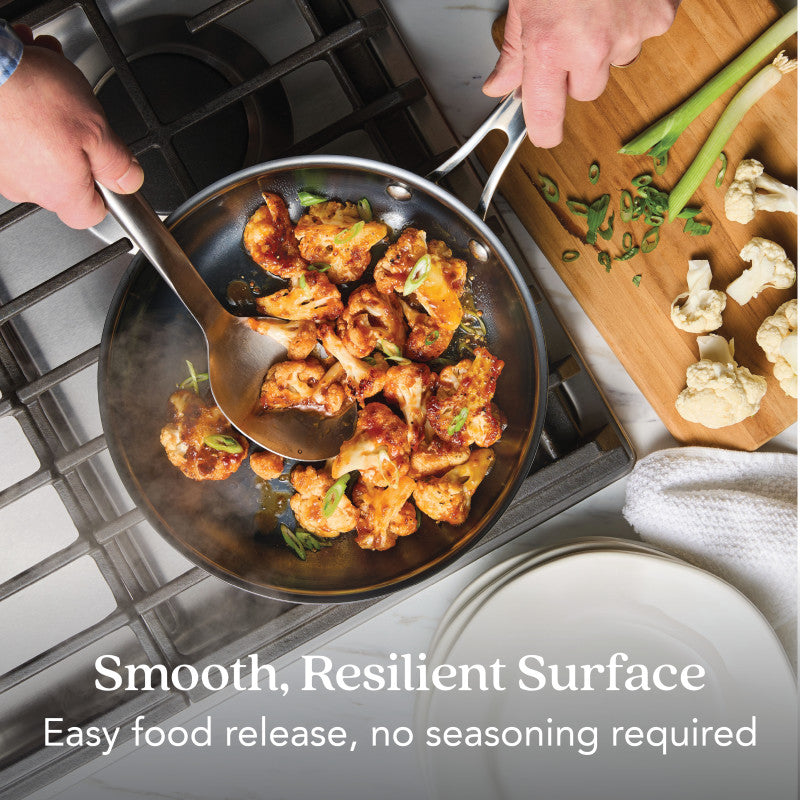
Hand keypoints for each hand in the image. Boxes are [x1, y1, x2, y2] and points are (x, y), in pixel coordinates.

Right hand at [0, 25, 142, 227]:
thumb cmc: (30, 94)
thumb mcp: (96, 129)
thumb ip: (116, 162)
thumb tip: (130, 181)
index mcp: (60, 191)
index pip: (91, 213)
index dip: (104, 192)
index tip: (108, 170)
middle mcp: (26, 187)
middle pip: (65, 178)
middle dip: (75, 145)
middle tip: (77, 116)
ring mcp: (1, 167)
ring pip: (38, 149)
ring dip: (48, 119)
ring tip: (49, 87)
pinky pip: (11, 131)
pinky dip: (21, 108)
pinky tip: (28, 81)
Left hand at [483, 0, 680, 147]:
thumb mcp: (524, 3)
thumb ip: (512, 52)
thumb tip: (499, 85)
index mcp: (548, 48)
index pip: (546, 120)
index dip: (545, 130)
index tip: (544, 131)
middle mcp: (591, 48)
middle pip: (585, 92)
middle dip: (577, 72)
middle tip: (571, 34)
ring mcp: (629, 34)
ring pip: (617, 63)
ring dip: (607, 45)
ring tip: (596, 6)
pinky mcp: (659, 17)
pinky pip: (644, 35)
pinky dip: (634, 19)